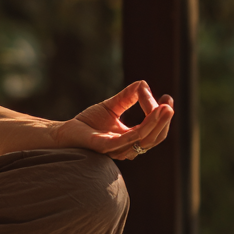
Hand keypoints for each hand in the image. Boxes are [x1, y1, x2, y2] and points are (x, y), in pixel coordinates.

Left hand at [55, 81, 173, 160]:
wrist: (63, 133)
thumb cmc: (87, 123)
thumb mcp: (111, 107)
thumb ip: (127, 97)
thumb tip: (144, 84)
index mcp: (131, 140)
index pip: (153, 131)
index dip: (162, 117)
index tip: (168, 99)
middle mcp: (128, 148)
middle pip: (154, 137)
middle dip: (164, 121)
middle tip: (170, 104)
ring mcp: (117, 149)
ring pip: (144, 138)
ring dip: (157, 123)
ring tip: (165, 108)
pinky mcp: (104, 146)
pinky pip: (127, 139)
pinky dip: (141, 128)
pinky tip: (149, 117)